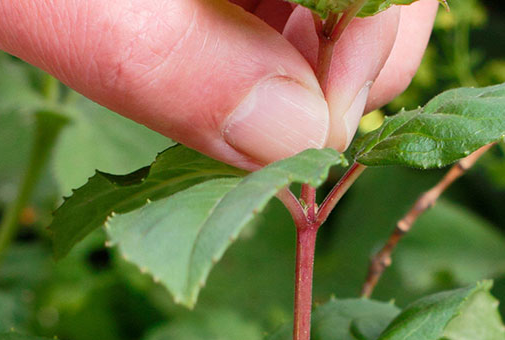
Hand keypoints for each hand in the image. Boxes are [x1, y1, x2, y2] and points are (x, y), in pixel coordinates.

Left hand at [0, 0, 437, 167]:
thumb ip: (150, 45)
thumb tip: (291, 131)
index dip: (375, 12)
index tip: (342, 105)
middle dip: (348, 57)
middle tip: (316, 145)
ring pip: (287, 24)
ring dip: (302, 96)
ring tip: (274, 160)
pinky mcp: (130, 13)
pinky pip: (228, 59)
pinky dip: (246, 112)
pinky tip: (228, 150)